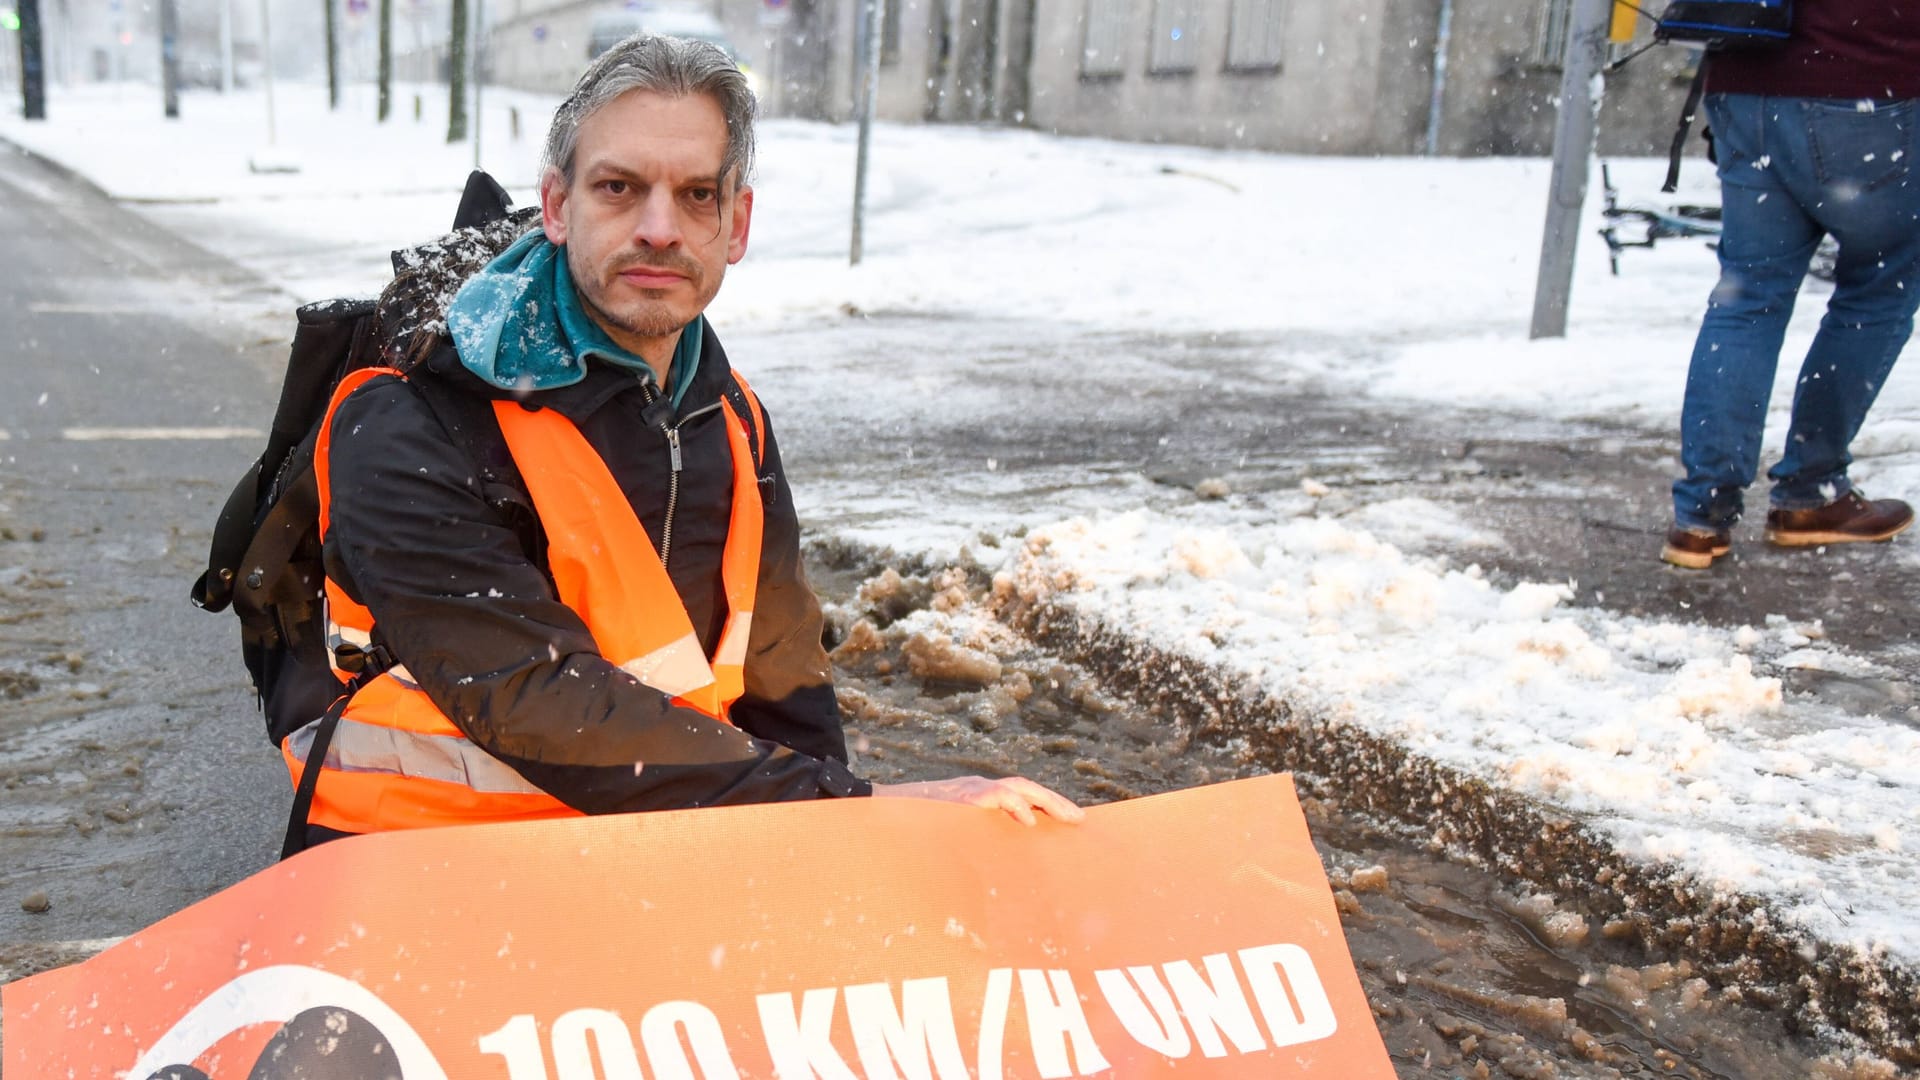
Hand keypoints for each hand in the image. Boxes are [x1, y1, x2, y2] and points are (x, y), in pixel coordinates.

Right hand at [871, 776, 1085, 826]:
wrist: (878, 815)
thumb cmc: (912, 833)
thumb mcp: (950, 839)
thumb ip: (974, 845)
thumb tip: (998, 872)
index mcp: (978, 800)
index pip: (1019, 796)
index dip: (1046, 806)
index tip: (1070, 821)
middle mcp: (976, 791)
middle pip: (1025, 789)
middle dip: (1054, 803)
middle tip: (1080, 820)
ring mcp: (968, 791)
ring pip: (1016, 787)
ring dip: (1044, 800)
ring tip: (1067, 817)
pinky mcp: (959, 798)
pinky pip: (993, 796)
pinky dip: (1013, 805)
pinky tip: (1028, 821)